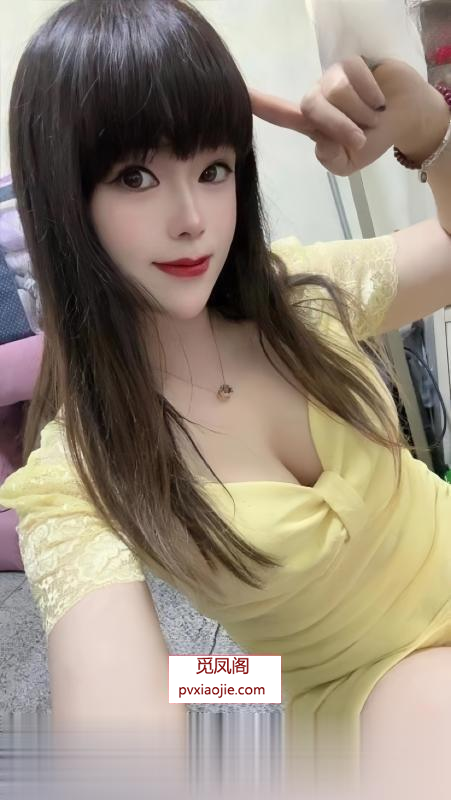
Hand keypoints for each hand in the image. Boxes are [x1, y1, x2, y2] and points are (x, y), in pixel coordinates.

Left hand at [249, 57, 444, 176]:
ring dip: (361, 112)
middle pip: (312, 106)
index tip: (238, 97)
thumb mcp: (348, 163)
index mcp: (311, 123)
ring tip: (373, 116)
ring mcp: (332, 78)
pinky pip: (356, 76)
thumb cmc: (373, 142)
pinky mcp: (352, 63)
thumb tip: (321, 139)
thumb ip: (330, 158)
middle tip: (362, 138)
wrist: (405, 121)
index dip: (260, 106)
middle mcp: (317, 97)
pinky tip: (379, 100)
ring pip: (337, 92)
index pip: (280, 113)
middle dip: (340, 125)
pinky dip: (371, 95)